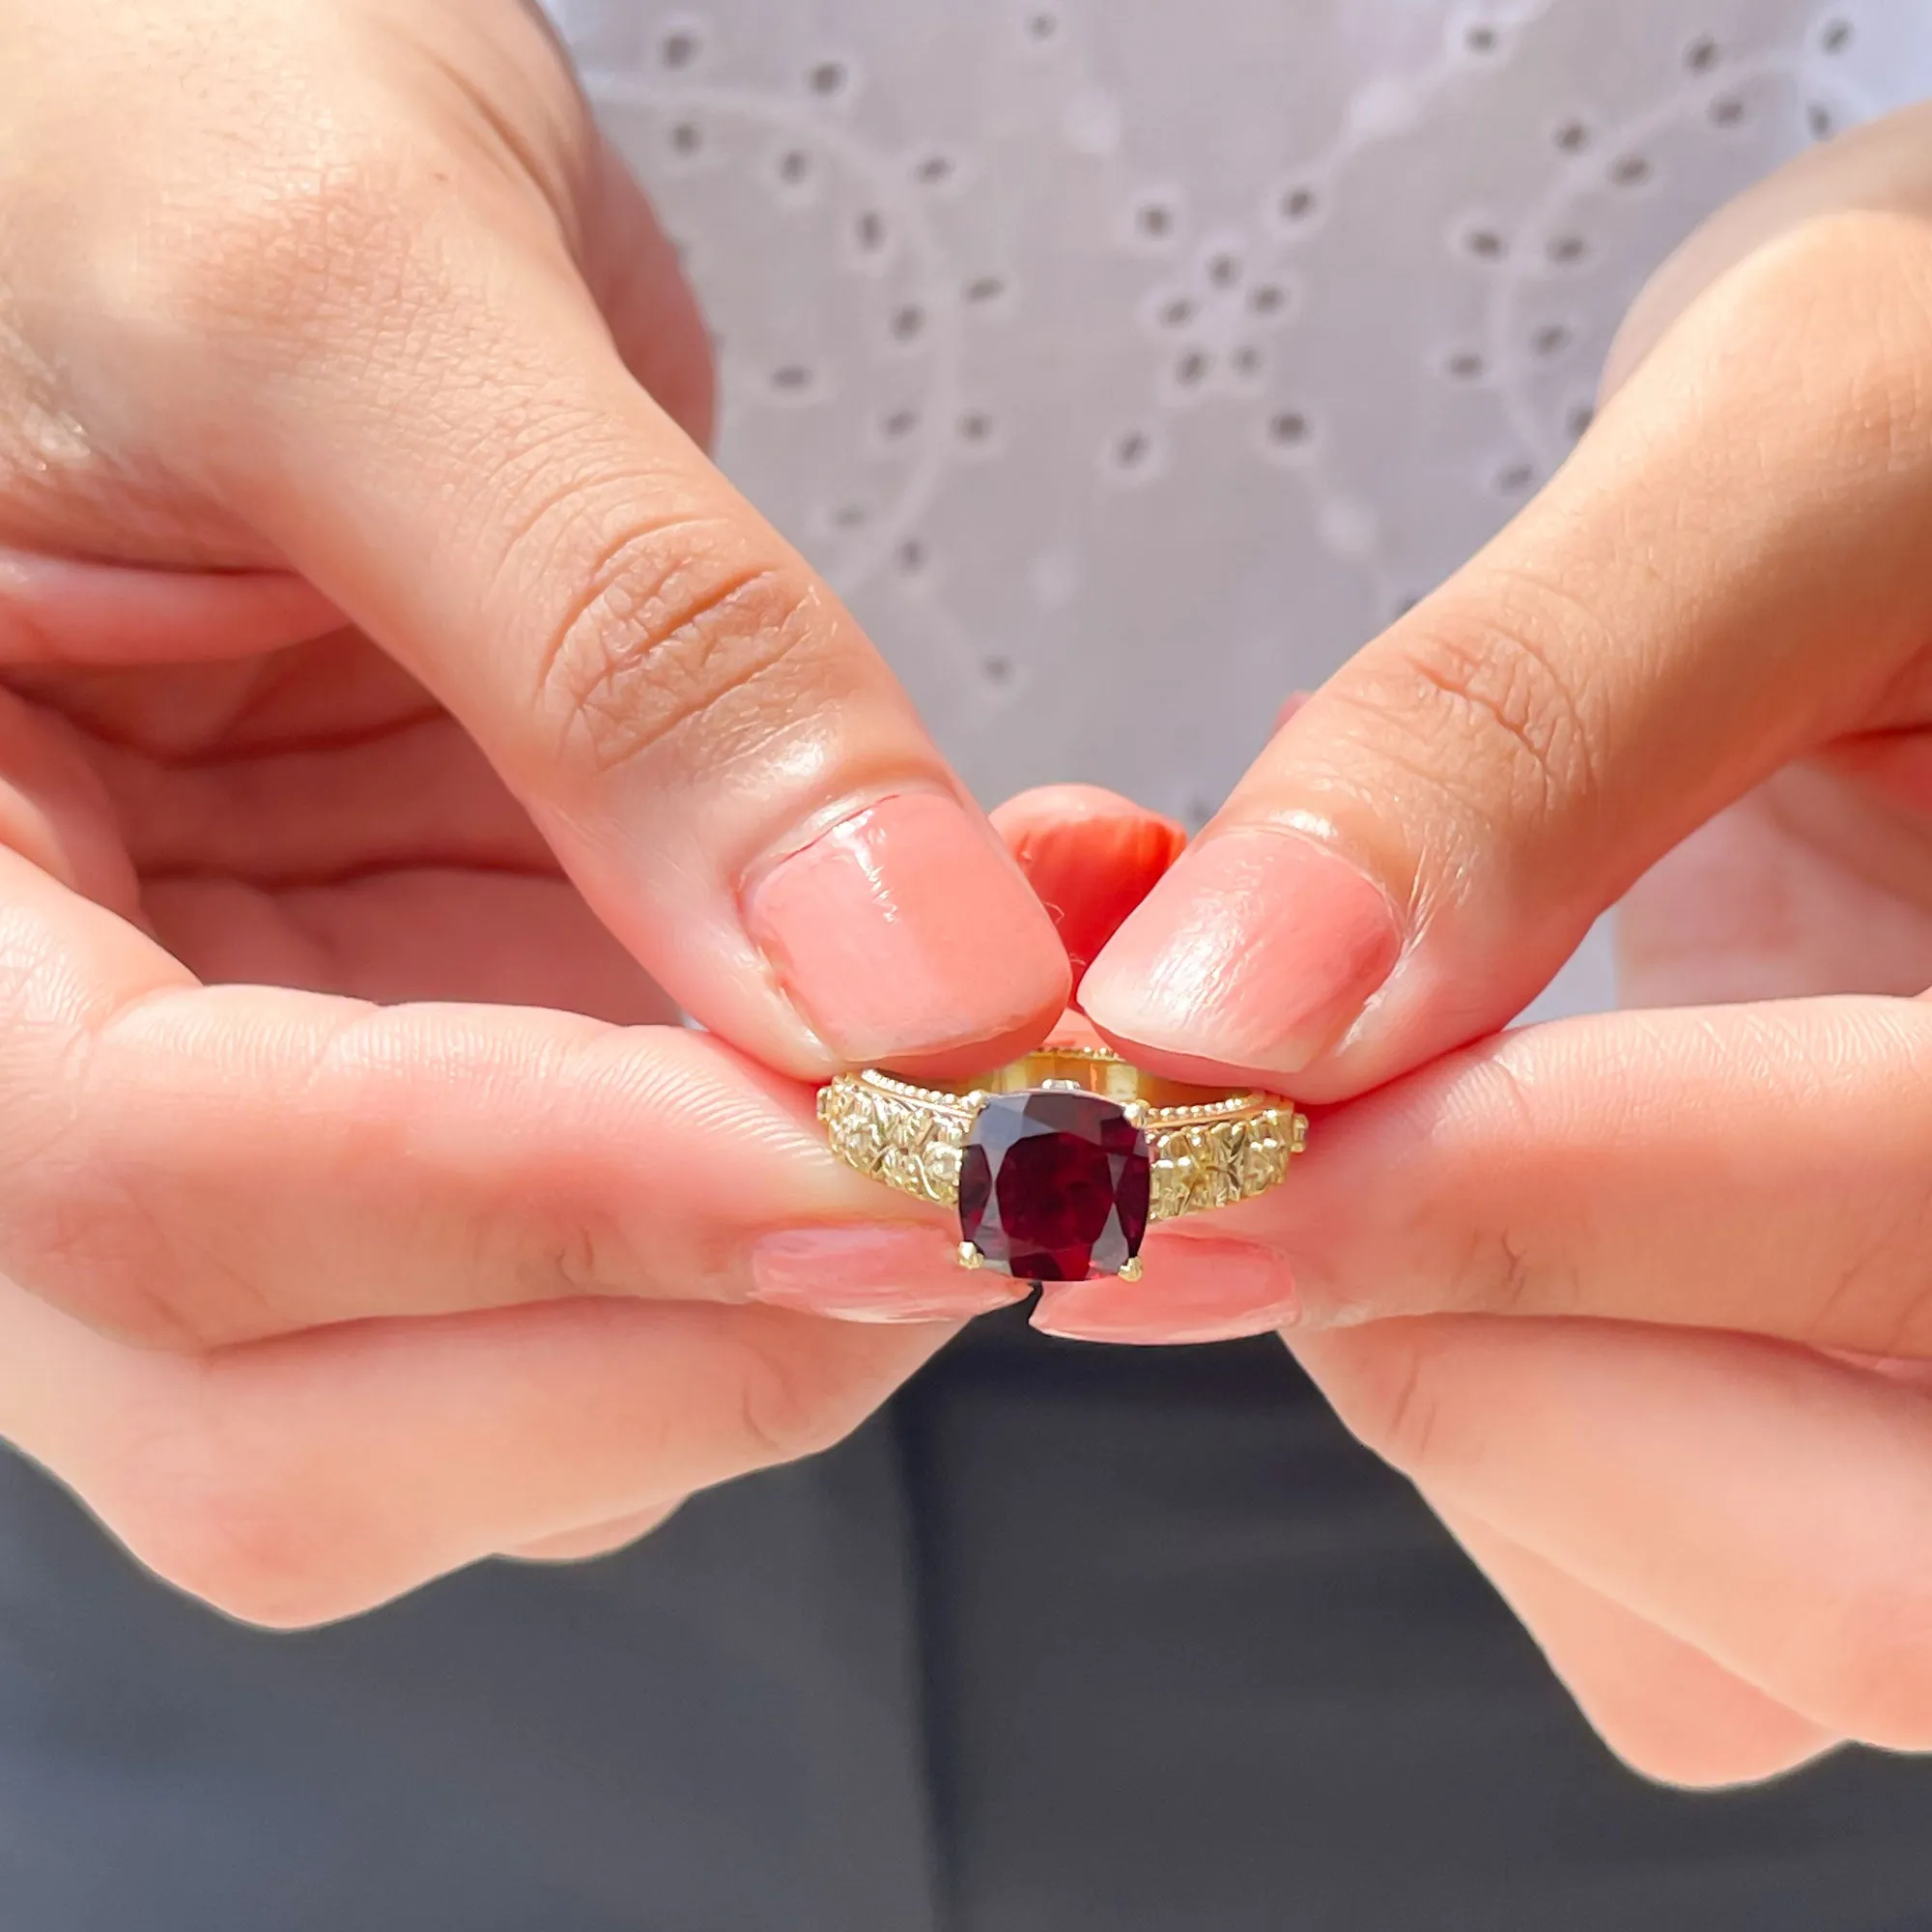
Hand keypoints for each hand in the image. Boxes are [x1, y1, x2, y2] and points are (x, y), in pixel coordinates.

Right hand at [0, 0, 1072, 1623]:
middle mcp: (25, 1074)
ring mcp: (234, 1096)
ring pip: (491, 1396)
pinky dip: (822, 1186)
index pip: (153, 1183)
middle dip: (703, 1317)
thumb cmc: (105, 91)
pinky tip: (961, 1019)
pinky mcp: (412, 1060)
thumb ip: (621, 635)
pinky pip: (623, 1247)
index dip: (557, 1202)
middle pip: (306, 1416)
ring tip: (1022, 1063)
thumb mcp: (346, 286)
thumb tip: (905, 979)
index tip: (902, 1151)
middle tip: (1011, 1154)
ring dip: (797, 1280)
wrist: (138, 93)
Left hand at [1075, 106, 1931, 1782]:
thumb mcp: (1802, 460)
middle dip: (1458, 1356)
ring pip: (1735, 1629)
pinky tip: (1421, 1184)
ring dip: (1440, 1388)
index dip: (1522, 1197)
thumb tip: (1221, 1005)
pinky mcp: (1871, 1429)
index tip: (1185, 1101)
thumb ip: (1519, 724)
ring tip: (1314, 1111)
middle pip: (1855, 1580)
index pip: (1919, 1226)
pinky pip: (1660, 1593)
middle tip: (1195, 1158)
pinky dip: (1478, 1415)